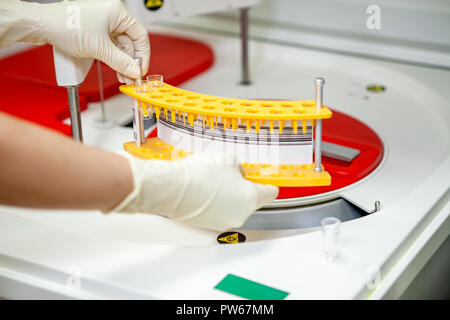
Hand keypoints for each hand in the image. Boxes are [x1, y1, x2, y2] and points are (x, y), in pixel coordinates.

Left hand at [3, 0, 149, 82]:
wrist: (42, 25)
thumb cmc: (65, 26)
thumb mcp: (99, 48)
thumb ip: (121, 62)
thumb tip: (135, 71)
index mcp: (117, 12)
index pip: (140, 35)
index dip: (142, 55)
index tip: (140, 70)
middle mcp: (112, 14)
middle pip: (130, 41)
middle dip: (131, 61)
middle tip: (131, 76)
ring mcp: (102, 21)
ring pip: (119, 44)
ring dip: (122, 61)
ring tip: (122, 76)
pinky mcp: (94, 28)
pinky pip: (109, 44)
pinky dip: (112, 57)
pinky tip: (114, 67)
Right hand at [111, 152, 278, 231]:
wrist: (174, 188)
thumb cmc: (200, 174)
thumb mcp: (229, 159)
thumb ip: (239, 167)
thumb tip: (237, 172)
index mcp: (251, 198)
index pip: (271, 193)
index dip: (270, 183)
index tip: (269, 180)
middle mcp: (240, 214)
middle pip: (250, 200)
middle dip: (243, 187)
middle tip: (231, 173)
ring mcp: (223, 222)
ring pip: (232, 206)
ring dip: (227, 195)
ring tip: (212, 181)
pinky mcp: (207, 225)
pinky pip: (217, 211)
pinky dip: (213, 203)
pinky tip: (202, 190)